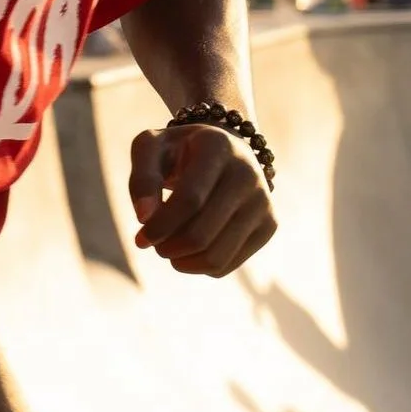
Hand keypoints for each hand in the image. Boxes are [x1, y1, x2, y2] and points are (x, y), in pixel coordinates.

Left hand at [129, 126, 275, 276]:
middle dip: (167, 247)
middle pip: (201, 234)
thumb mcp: (151, 149)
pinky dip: (199, 266)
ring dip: (181, 261)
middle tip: (153, 243)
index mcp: (217, 146)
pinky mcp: (269, 225)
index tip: (140, 239)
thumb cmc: (177, 152)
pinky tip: (189, 249)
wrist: (223, 150)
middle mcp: (247, 172)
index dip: (161, 225)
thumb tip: (144, 218)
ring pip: (216, 256)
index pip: (190, 199)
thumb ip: (142, 178)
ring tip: (168, 247)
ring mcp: (263, 200)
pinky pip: (227, 265)